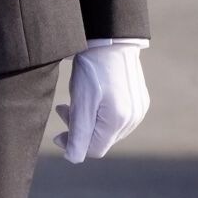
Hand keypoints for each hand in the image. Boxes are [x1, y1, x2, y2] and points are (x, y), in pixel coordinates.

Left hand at [54, 41, 149, 162]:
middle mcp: (133, 119)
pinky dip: (101, 112)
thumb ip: (78, 133)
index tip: (57, 134)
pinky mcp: (139, 100)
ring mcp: (138, 109)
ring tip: (74, 102)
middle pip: (101, 139)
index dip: (73, 145)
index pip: (94, 150)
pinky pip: (117, 117)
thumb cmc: (92, 68)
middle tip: (63, 110)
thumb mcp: (80, 101)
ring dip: (89, 120)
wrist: (111, 39)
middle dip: (80, 130)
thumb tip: (73, 158)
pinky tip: (92, 97)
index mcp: (119, 121)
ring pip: (108, 128)